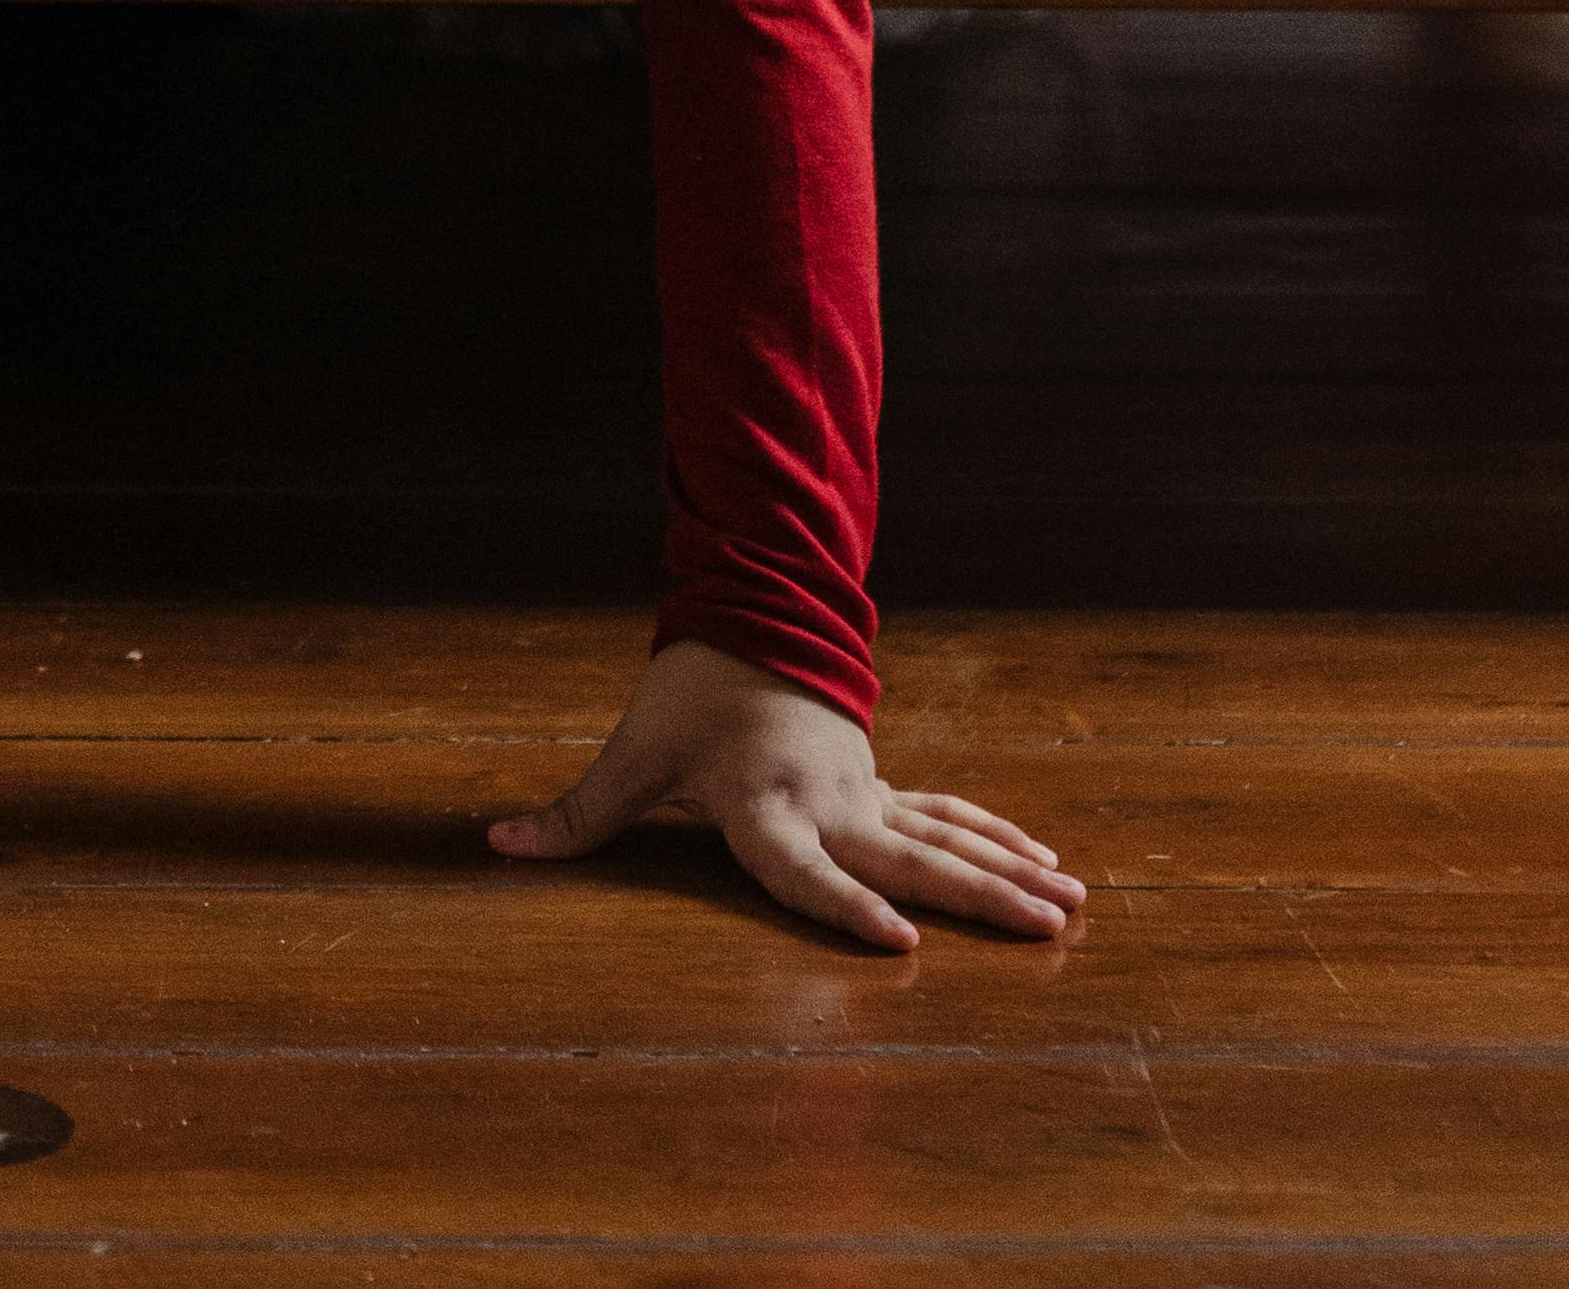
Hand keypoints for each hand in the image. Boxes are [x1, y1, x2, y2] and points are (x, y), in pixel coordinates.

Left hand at [487, 637, 1081, 953]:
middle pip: (909, 861)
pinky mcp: (881, 788)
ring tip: (1073, 905)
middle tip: (1046, 928)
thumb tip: (495, 848)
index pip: (805, 871)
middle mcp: (828, 804)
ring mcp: (865, 794)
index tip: (902, 945)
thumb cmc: (687, 699)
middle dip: (978, 898)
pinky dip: (998, 841)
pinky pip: (949, 818)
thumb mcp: (632, 755)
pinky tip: (1048, 867)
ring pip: (947, 839)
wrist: (746, 622)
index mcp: (763, 805)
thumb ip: (576, 815)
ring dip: (1010, 872)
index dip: (845, 910)